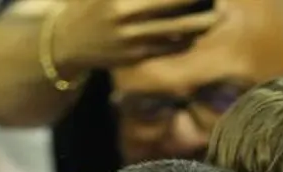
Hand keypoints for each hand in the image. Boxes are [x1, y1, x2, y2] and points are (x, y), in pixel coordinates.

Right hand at [53, 0, 219, 72]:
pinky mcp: (138, 56)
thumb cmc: (86, 4)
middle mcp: (128, 16)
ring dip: (202, 20)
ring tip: (216, 13)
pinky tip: (198, 29)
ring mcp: (134, 38)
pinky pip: (171, 46)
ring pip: (180, 29)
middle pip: (178, 4)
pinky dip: (188, 37)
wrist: (66, 42)